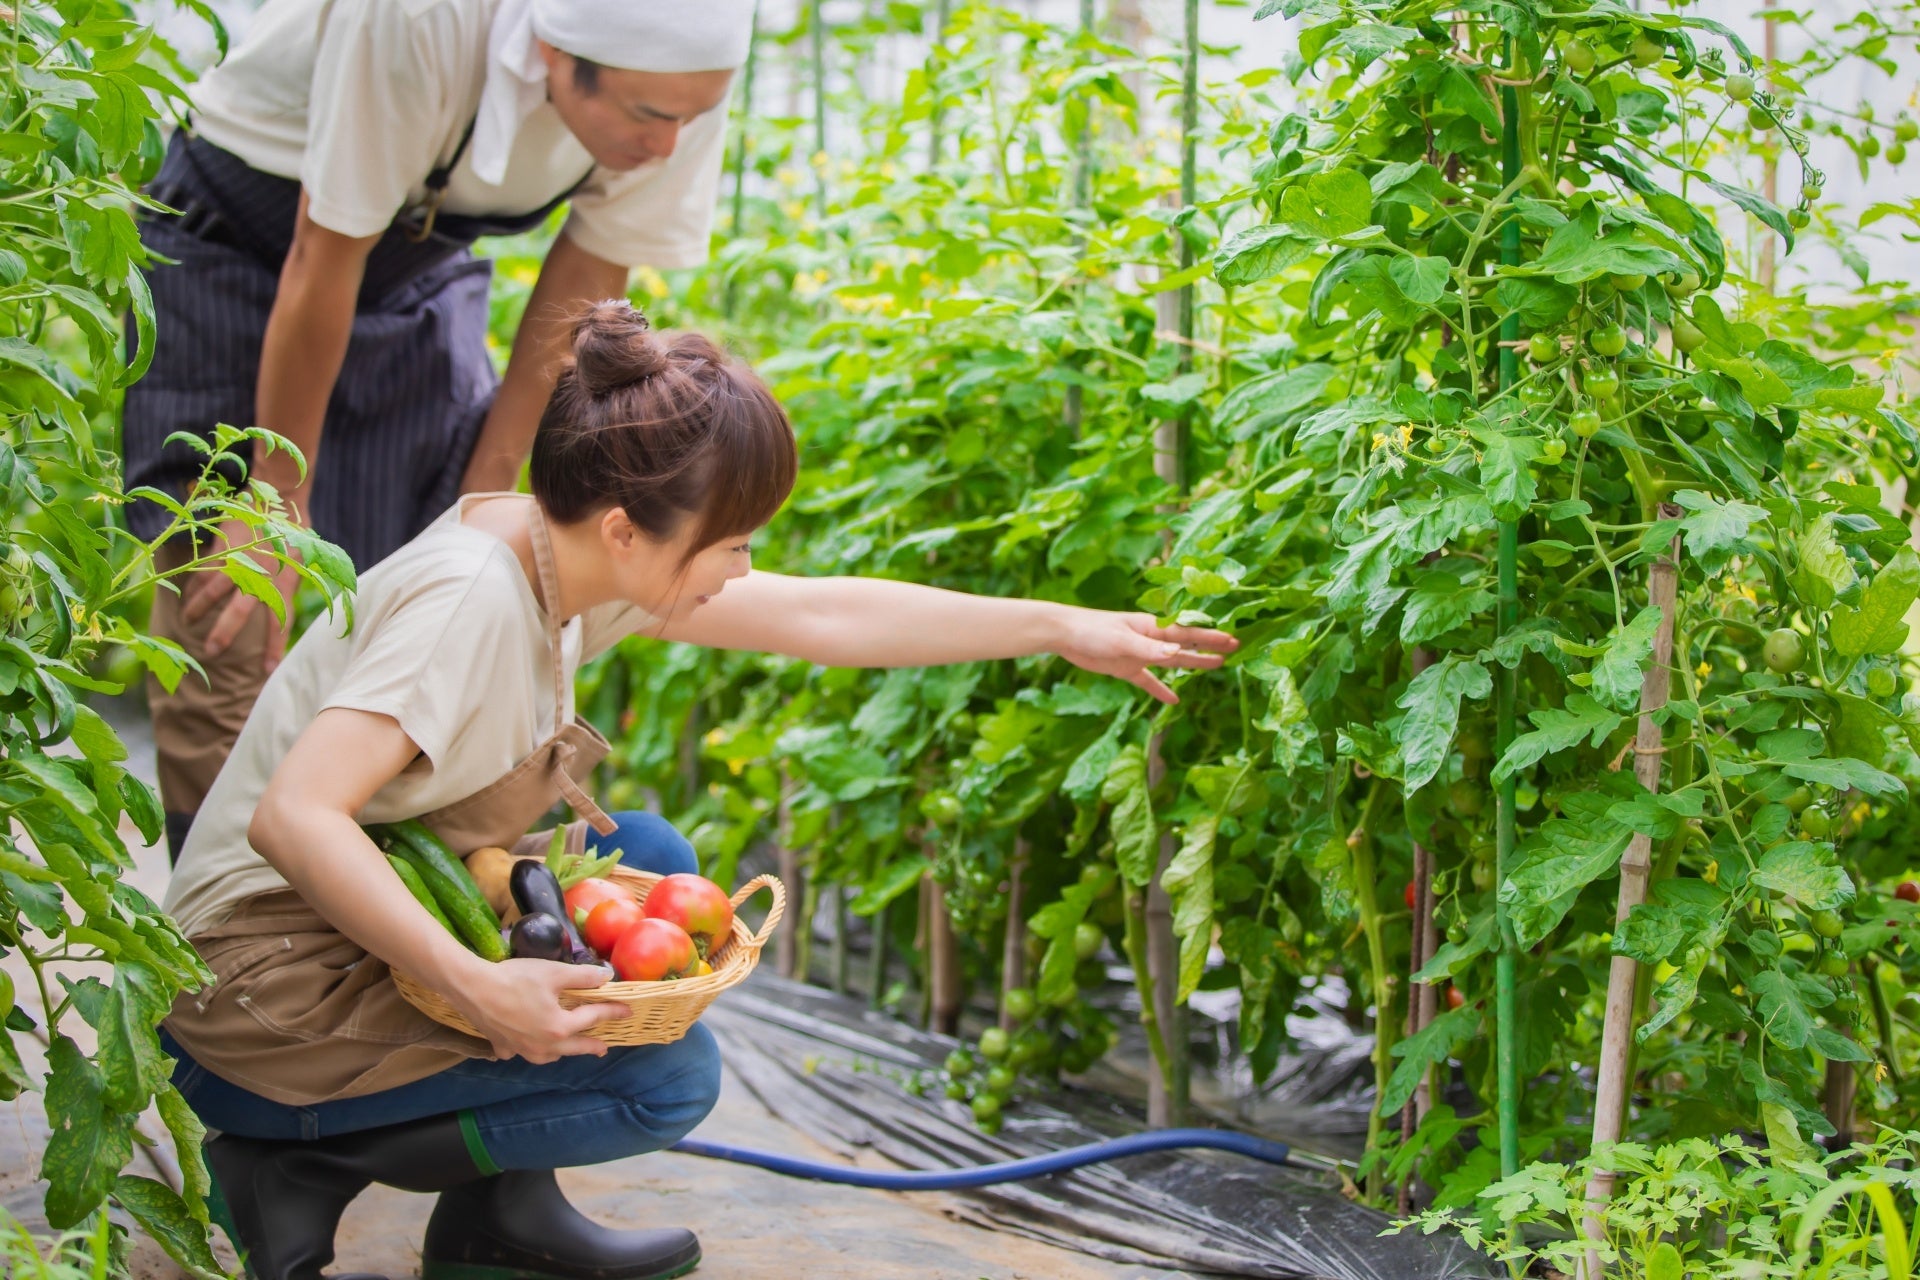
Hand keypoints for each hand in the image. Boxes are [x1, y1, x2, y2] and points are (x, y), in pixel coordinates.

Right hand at [180, 516, 300, 672]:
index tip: (266, 670)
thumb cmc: (294, 531)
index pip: (279, 619)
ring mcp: (239, 559)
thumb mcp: (301, 560)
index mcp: (283, 579)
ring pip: (213, 590)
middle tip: (211, 653)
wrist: (277, 496)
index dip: (273, 645)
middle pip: (240, 610)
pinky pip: (206, 571)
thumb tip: (281, 608)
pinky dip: (196, 585)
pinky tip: (187, 596)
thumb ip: (289, 584)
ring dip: (199, 608)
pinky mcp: (223, 547)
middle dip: (225, 633)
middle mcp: (260, 573)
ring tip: (188, 622)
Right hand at [451, 957, 629, 1062]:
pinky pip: (522, 1053)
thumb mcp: (554, 973)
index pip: (593, 1018)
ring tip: (568, 1045)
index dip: (612, 1011)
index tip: (626, 1011)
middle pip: (574, 1047)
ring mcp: (522, 1050)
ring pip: (549, 1055)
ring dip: (562, 1051)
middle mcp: (543, 1046)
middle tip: (603, 1048)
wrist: (472, 988)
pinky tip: (529, 1043)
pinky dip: (530, 1050)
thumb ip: (583, 977)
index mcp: (559, 1028)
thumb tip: (607, 978)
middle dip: (591, 1046)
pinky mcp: (503, 1047)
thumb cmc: (515, 979)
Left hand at [1055, 609, 1236, 703]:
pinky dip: (1160, 690)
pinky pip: (1148, 681)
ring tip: (1216, 666)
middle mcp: (1150, 639)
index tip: (1232, 640)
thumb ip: (1149, 648)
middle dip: (1208, 647)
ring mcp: (1139, 654)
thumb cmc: (1093, 630)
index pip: (1187, 633)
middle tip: (1234, 650)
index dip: (1209, 637)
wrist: (1066, 634)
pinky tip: (1173, 701)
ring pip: (1172, 661)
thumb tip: (1177, 652)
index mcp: (1151, 628)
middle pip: (1185, 645)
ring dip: (1193, 663)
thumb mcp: (1122, 639)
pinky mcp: (1126, 667)